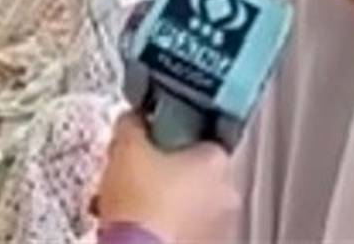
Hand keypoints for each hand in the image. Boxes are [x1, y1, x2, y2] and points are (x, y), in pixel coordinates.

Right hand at [96, 113, 239, 243]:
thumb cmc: (141, 202)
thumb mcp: (127, 149)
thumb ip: (133, 126)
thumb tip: (132, 120)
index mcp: (217, 160)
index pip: (201, 139)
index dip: (171, 140)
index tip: (151, 144)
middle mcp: (226, 193)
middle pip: (194, 174)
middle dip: (164, 175)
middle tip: (136, 178)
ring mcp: (218, 225)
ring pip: (188, 206)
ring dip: (162, 204)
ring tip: (127, 208)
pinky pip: (182, 232)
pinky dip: (162, 229)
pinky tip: (135, 230)